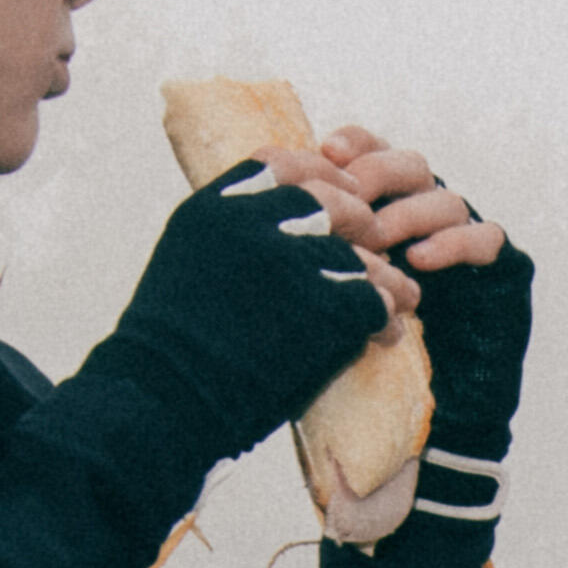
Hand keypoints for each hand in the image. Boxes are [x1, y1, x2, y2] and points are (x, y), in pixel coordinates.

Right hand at [87, 157, 395, 460]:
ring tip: (402, 295)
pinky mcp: (325, 308)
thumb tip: (272, 225)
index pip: (279, 164)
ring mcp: (292, 263)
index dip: (317, 172)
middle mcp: (253, 224)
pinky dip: (385, 315)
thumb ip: (229, 235)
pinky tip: (386, 332)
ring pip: (360, 255)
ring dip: (385, 275)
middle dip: (359, 218)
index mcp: (215, 207)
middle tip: (376, 239)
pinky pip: (374, 298)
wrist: (165, 402)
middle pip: (329, 200)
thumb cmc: (169, 350)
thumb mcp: (187, 266)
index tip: (340, 187)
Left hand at [285, 122, 531, 485]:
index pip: (374, 157)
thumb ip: (304, 259)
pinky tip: (421, 261)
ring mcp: (467, 246)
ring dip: (409, 215)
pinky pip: (488, 239)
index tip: (326, 153)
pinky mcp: (503, 273)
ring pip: (447, 199)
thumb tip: (258, 212)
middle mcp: (427, 223)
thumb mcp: (319, 302)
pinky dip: (456, 243)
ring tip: (378, 243)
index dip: (355, 145)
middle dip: (378, 176)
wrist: (427, 427)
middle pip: (411, 165)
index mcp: (385, 216)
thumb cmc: (362, 367)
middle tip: (350, 199)